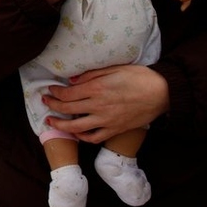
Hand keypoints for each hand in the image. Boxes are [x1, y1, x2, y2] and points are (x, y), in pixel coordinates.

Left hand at [42, 65, 168, 143]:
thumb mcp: (114, 68)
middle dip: (52, 106)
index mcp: (97, 89)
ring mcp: (106, 120)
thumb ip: (91, 75)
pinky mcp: (115, 130)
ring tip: (51, 122)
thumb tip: (72, 80)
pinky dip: (82, 137)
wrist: (161, 93)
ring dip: (60, 125)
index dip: (55, 92)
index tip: (50, 90)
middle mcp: (98, 106)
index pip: (67, 94)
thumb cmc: (138, 77)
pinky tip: (77, 133)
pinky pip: (94, 138)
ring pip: (76, 127)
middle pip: (67, 109)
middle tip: (45, 102)